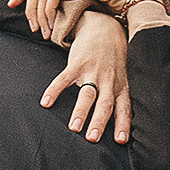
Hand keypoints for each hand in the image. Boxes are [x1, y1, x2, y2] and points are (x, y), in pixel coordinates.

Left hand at [10, 0, 145, 37]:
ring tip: (42, 32)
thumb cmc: (117, 11)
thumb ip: (72, 14)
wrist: (136, 1)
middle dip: (26, 4)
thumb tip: (58, 27)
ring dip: (37, 13)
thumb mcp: (88, 13)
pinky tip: (51, 26)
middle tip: (32, 27)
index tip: (11, 6)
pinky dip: (47, 11)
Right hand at [38, 10, 130, 142]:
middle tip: (92, 138)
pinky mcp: (77, 63)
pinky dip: (55, 90)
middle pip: (105, 103)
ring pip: (87, 93)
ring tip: (74, 128)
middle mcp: (108, 80)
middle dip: (99, 121)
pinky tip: (46, 103)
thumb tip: (123, 128)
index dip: (123, 123)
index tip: (121, 140)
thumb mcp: (123, 78)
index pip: (123, 108)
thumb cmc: (114, 61)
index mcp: (121, 86)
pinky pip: (64, 78)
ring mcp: (92, 71)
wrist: (104, 28)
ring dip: (81, 111)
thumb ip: (121, 100)